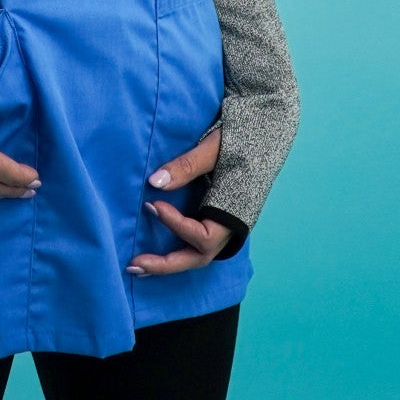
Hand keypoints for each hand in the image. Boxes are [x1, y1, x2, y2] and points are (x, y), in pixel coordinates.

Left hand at [128, 125, 231, 275]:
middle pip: (198, 257)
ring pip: (197, 254)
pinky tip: (155, 249)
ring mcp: (224, 225)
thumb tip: (155, 182)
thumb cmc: (242, 139)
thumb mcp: (213, 148)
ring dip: (168, 262)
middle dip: (166, 264)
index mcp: (235, 212)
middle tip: (134, 263)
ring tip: (138, 266)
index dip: (176, 225)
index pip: (203, 237)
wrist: (265, 133)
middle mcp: (230, 226)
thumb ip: (187, 165)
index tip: (153, 204)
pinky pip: (196, 242)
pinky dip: (176, 249)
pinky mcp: (217, 218)